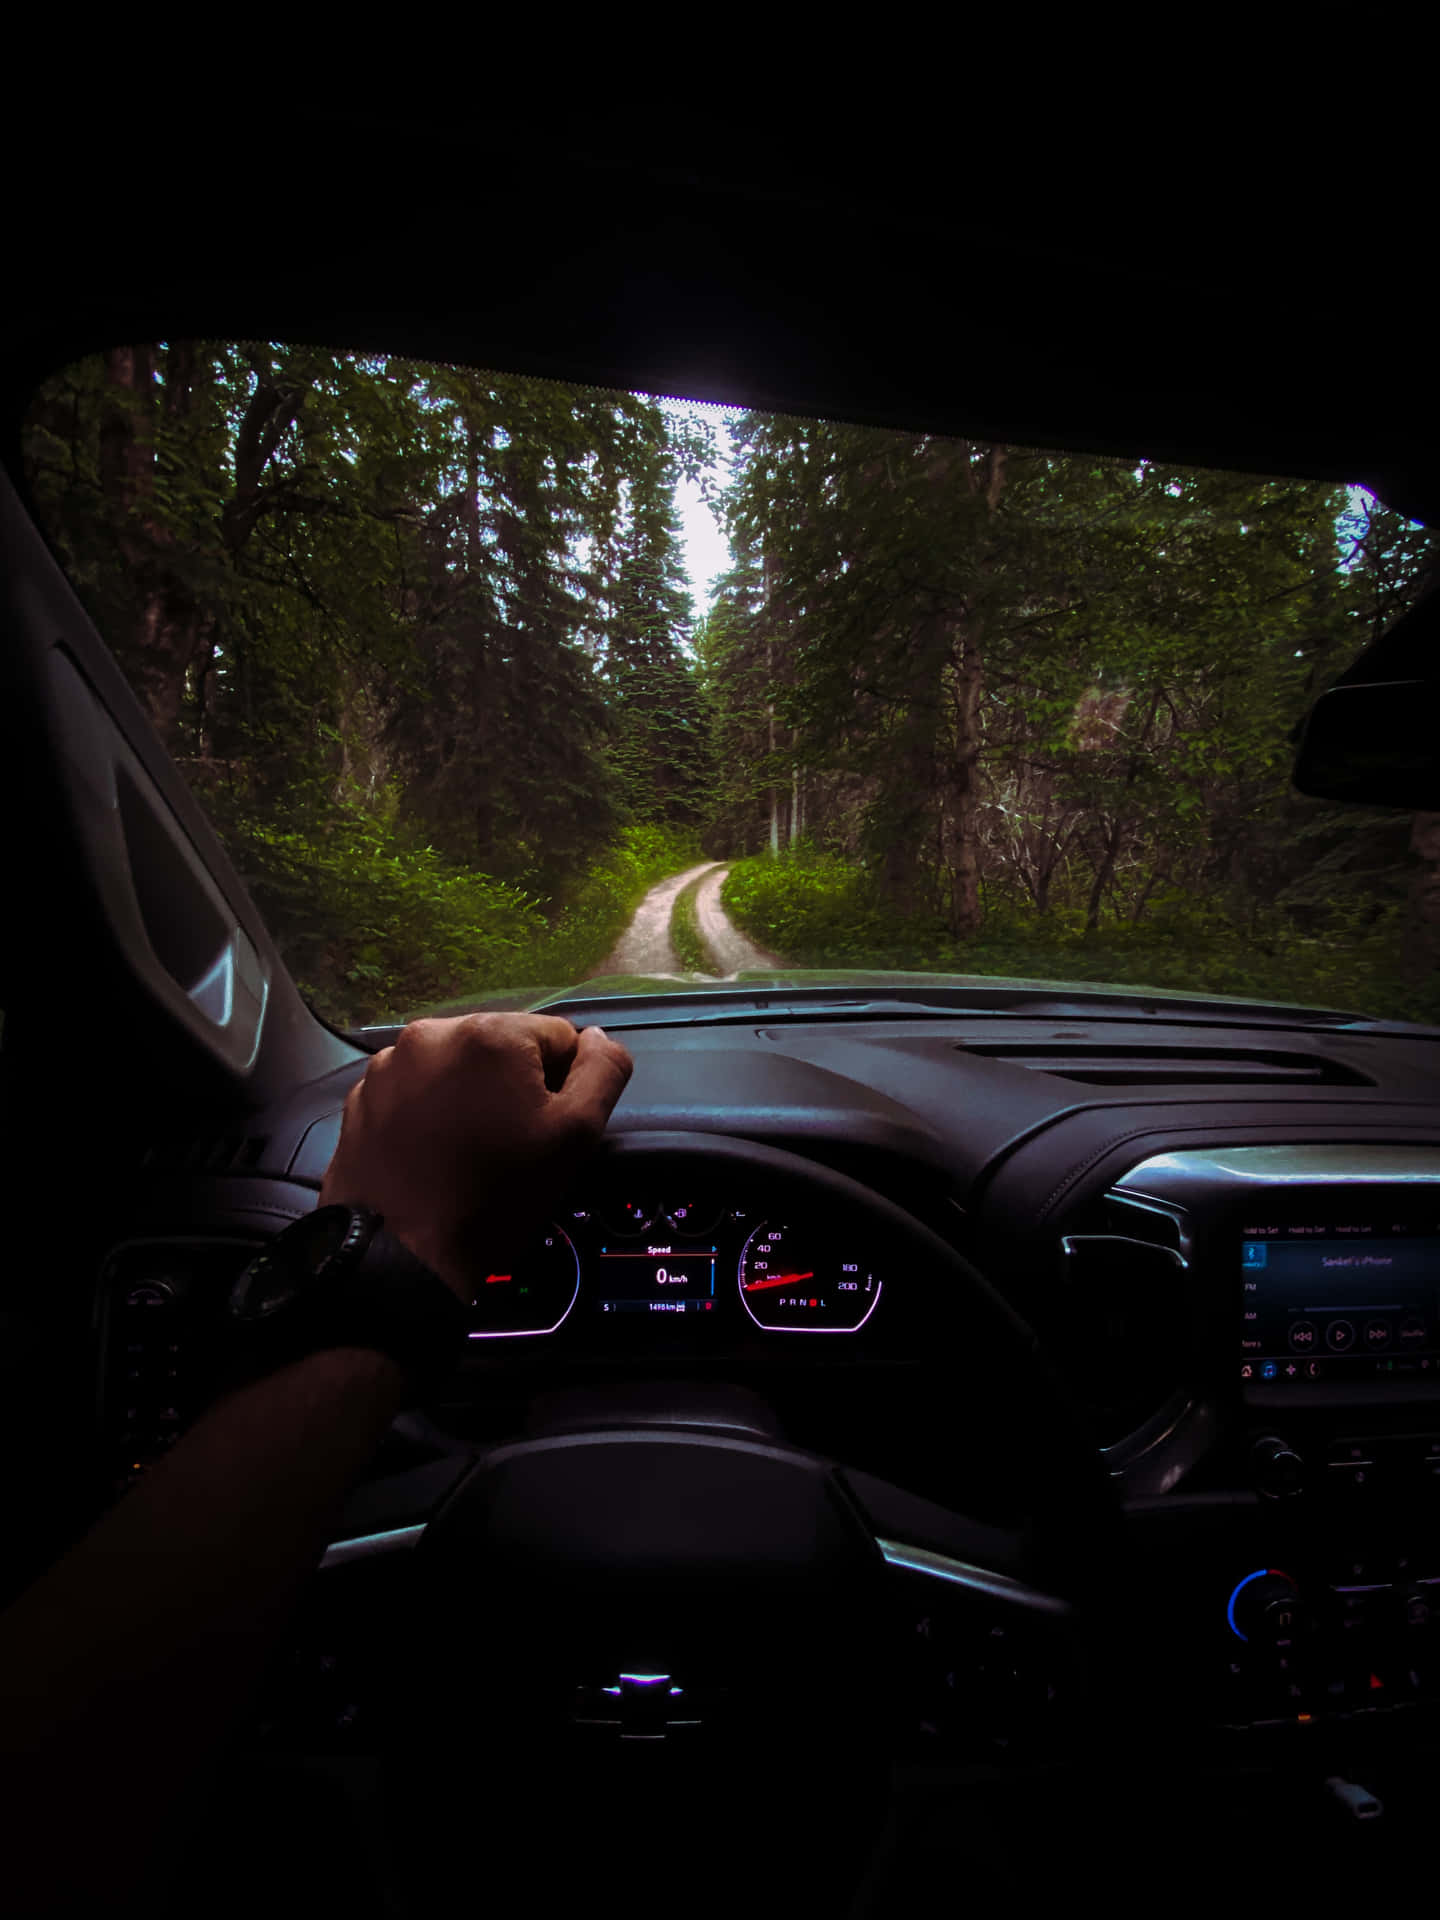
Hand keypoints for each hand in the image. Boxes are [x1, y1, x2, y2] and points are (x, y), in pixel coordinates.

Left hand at [318, 1013, 632, 1303]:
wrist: (401, 1256)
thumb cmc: (497, 1195)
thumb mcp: (576, 1135)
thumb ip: (602, 1071)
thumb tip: (596, 1037)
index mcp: (490, 1033)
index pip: (558, 1038)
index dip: (565, 1085)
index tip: (547, 1129)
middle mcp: (432, 1033)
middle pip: (501, 1047)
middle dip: (513, 1086)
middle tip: (509, 1143)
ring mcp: (387, 1065)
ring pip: (454, 1067)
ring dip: (469, 1094)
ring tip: (467, 1150)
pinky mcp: (360, 1098)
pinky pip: (414, 1090)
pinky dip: (428, 1110)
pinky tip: (431, 1153)